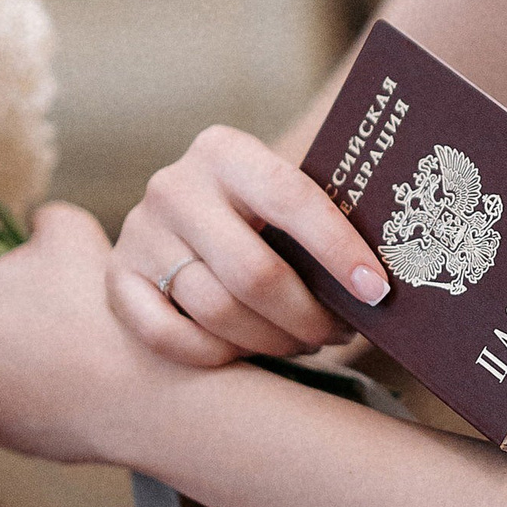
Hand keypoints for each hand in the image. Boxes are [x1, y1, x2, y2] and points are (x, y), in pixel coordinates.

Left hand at [0, 204, 183, 464]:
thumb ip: (39, 220)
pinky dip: (32, 389)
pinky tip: (77, 376)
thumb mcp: (69, 230)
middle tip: (49, 305)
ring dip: (10, 355)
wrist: (136, 393)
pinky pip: (7, 402)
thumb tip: (36, 227)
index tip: (26, 277)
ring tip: (68, 341)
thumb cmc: (92, 303)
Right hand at [110, 125, 390, 370]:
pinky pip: (171, 339)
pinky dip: (220, 355)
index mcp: (225, 150)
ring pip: (217, 312)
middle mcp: (173, 187)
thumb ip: (326, 217)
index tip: (378, 292)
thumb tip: (390, 273)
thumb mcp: (287, 196)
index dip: (338, 249)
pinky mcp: (116, 281)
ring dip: (273, 341)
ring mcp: (138, 234)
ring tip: (303, 341)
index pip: (291, 198)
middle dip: (307, 315)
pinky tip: (248, 351)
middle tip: (337, 332)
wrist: (186, 216)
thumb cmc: (263, 213)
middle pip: (253, 273)